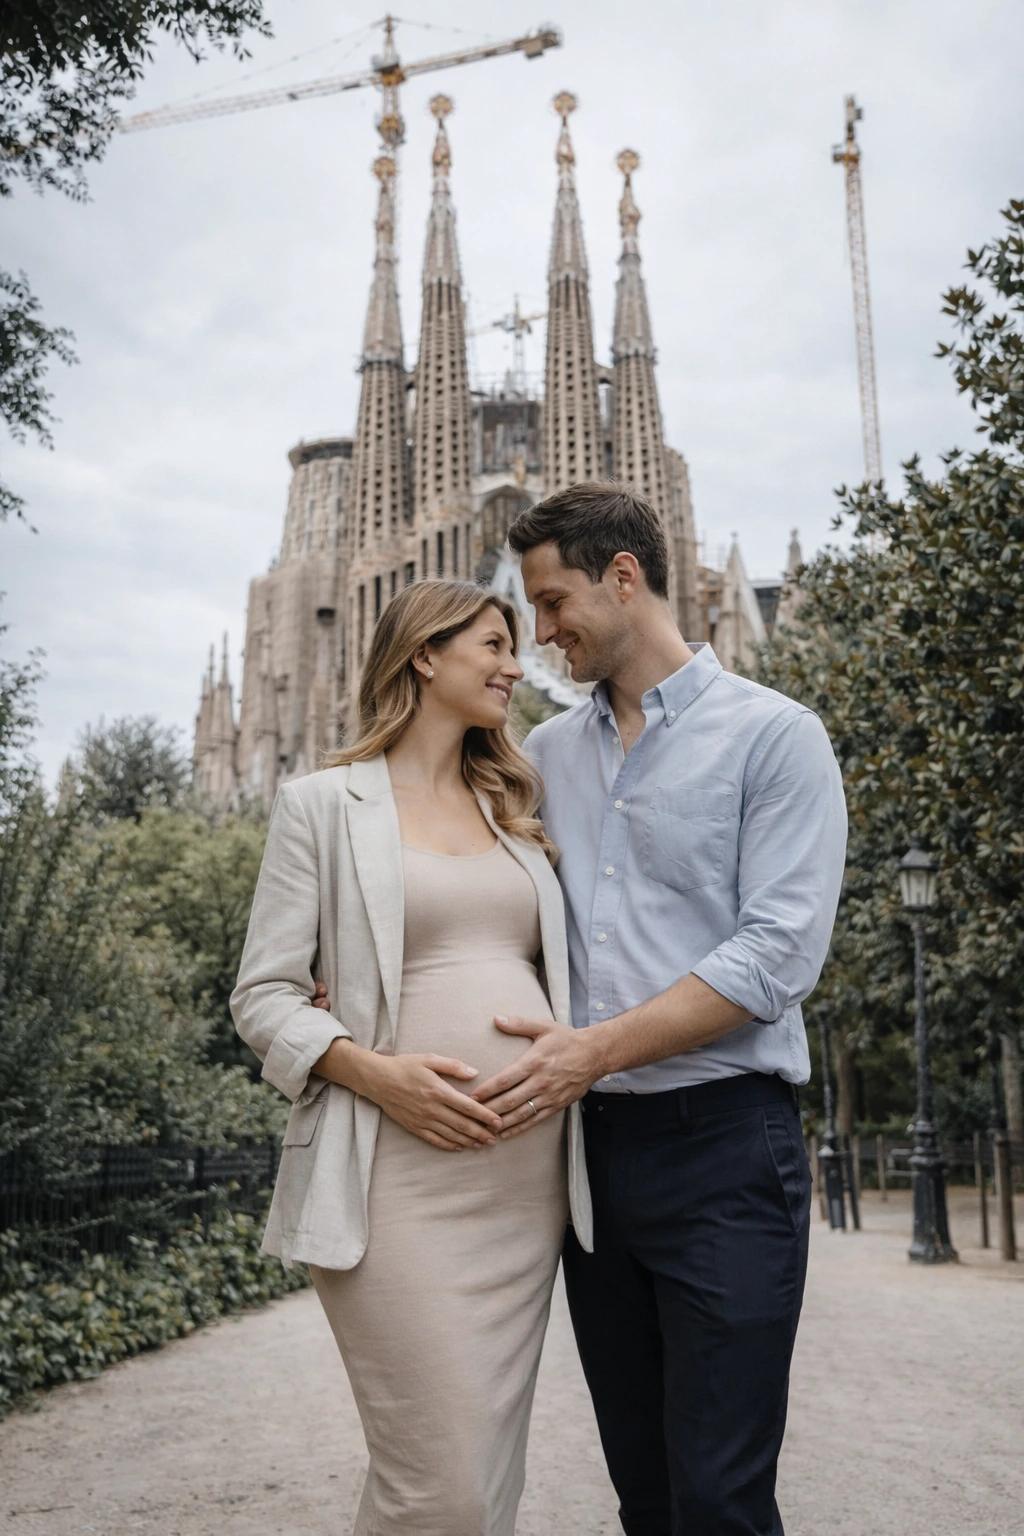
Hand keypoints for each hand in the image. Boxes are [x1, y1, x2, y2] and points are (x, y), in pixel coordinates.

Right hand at [311, 984, 499, 1150]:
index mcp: (438, 1090)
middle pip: (462, 1124)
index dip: (485, 1115)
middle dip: (481, 1132)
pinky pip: (434, 1140)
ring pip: (450, 1135)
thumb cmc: (404, 1066)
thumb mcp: (429, 1058)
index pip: (467, 1106)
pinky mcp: (413, 1127)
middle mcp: (431, 1108)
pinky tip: (459, 1147)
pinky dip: (448, 1145)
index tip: (498, 1121)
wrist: (377, 1079)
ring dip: (468, 1141)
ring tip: (482, 1144)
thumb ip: (453, 1066)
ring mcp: (422, 1120)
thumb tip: (475, 1073)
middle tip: (495, 1138)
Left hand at [471, 1016, 599, 1137]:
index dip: (487, 1090)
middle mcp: (540, 1081)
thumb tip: (496, 1019)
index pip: (505, 1080)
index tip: (472, 1096)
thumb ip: (518, 1024)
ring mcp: (549, 1096)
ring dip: (501, 1123)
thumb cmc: (567, 1039)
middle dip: (489, 1110)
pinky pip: (534, 1120)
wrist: (595, 1054)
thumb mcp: (543, 1026)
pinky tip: (505, 1133)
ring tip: (484, 1128)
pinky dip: (518, 1129)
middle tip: (472, 1116)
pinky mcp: (556, 1105)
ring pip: (520, 1114)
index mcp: (534, 1062)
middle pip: (509, 1100)